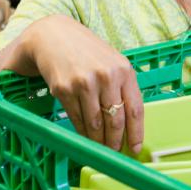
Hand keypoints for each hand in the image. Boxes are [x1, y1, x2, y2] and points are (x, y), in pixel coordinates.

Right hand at [18, 15, 144, 153]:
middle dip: (115, 141)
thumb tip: (129, 122)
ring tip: (100, 148)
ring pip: (95, 124)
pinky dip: (82, 132)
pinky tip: (85, 137)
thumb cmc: (87, 51)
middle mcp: (106, 77)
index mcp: (124, 70)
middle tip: (114, 152)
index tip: (135, 148)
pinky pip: (77, 119)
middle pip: (115, 121)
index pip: (135, 109)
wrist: (54, 37)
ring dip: (98, 141)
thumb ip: (122, 86)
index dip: (136, 133)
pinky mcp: (64, 90)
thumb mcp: (112, 62)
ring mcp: (84, 83)